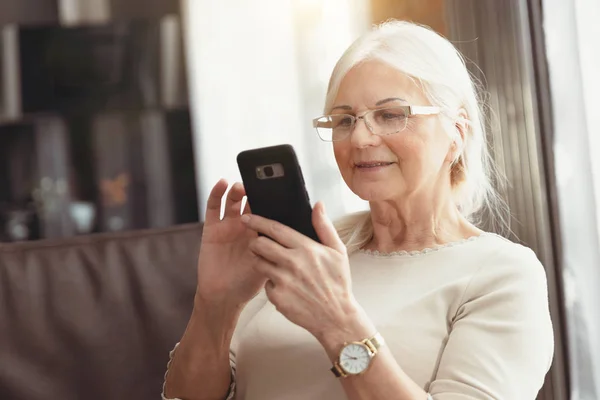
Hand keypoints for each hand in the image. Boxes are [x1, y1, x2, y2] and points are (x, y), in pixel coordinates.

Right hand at [195, 179, 266, 307]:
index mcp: (261, 232)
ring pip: (233, 201)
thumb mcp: (269, 263)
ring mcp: (228, 225)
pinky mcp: (212, 228)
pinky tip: (222, 184)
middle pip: (251, 201)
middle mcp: (245, 226)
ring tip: (242, 185)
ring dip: (237, 190)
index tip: (278, 185)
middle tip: (260, 182)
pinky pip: (214, 208)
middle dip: (255, 191)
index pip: (267, 209)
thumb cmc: (248, 283)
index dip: (271, 197)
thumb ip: (277, 248)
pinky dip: (216, 194)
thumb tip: (295, 234)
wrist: (224, 296)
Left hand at [241, 202, 366, 339]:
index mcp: (306, 248)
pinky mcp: (277, 297)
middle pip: (259, 244)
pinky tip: (284, 285)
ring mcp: (284, 281)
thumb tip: (318, 205)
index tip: (247, 217)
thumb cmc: (338, 283)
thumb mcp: (338, 251)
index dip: (257, 221)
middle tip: (258, 243)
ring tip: (272, 264)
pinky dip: (271, 283)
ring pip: (258, 263)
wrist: (336, 316)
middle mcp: (293, 263)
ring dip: (261, 261)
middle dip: (255, 241)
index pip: (275, 229)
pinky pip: (265, 284)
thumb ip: (325, 226)